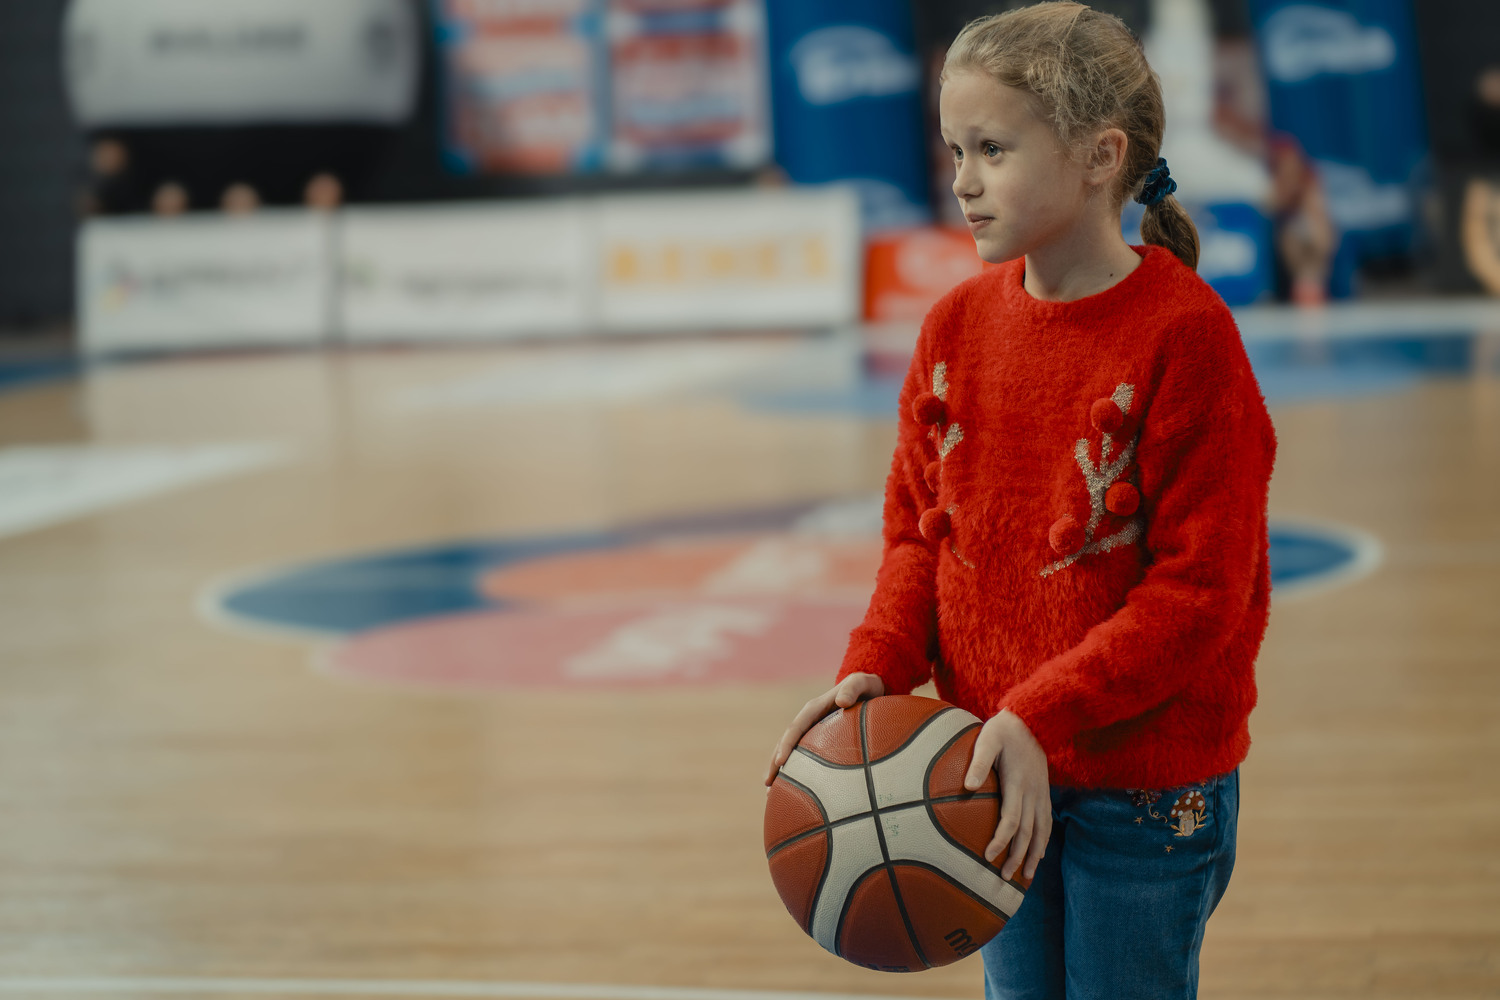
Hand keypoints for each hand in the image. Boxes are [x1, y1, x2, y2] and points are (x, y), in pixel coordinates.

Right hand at [764, 673, 884, 786]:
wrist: (869, 690)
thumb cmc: (866, 687)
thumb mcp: (862, 683)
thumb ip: (853, 688)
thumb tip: (841, 701)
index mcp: (814, 709)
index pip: (796, 727)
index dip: (786, 744)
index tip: (780, 761)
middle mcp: (808, 721)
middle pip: (786, 743)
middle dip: (775, 763)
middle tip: (768, 784)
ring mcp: (811, 732)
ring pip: (791, 752)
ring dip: (780, 770)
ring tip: (773, 793)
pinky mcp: (818, 741)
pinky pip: (804, 757)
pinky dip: (797, 772)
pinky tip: (796, 790)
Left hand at [963, 709, 1050, 880]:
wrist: (1034, 719)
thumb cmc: (1004, 729)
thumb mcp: (987, 739)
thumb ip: (979, 762)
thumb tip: (968, 786)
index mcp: (1017, 782)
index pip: (1011, 820)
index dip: (1001, 841)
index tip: (989, 857)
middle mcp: (1033, 792)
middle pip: (1027, 832)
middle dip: (1016, 857)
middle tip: (1005, 878)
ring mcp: (1041, 793)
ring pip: (1041, 831)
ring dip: (1033, 855)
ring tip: (1026, 876)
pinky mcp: (1044, 791)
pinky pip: (1047, 821)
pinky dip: (1044, 840)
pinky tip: (1039, 854)